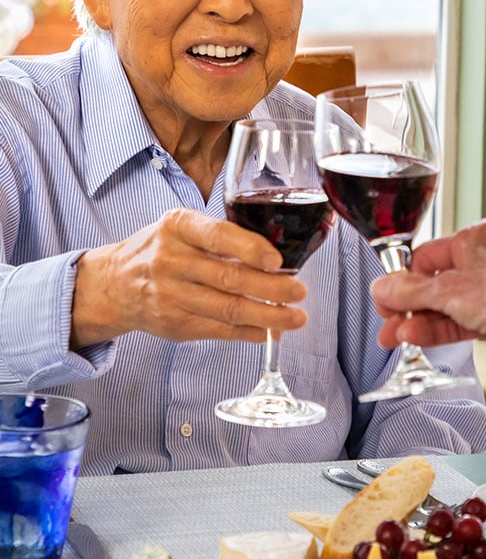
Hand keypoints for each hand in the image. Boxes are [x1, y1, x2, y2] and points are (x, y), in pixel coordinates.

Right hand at [70, 208, 306, 347]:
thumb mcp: (182, 227)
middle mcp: (171, 260)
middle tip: (300, 291)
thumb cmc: (160, 248)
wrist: (113, 283)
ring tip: (296, 317)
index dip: (251, 249)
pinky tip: (271, 331)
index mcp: (177, 226)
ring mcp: (171, 296)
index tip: (279, 260)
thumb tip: (276, 255)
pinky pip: (219, 331)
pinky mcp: (175, 325)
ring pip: (227, 309)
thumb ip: (222, 235)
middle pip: (229, 278)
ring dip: (268, 316)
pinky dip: (249, 333)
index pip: (218, 236)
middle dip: (271, 288)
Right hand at [371, 218, 485, 355]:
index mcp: (474, 238)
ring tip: (397, 336)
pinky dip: (439, 328)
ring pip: (446, 304)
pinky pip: (460, 319)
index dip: (403, 280)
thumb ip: (408, 291)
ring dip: (420, 320)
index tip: (386, 298)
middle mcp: (485, 260)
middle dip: (409, 306)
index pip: (426, 256)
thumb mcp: (446, 291)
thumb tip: (382, 288)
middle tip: (389, 321)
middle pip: (434, 282)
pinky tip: (418, 337)